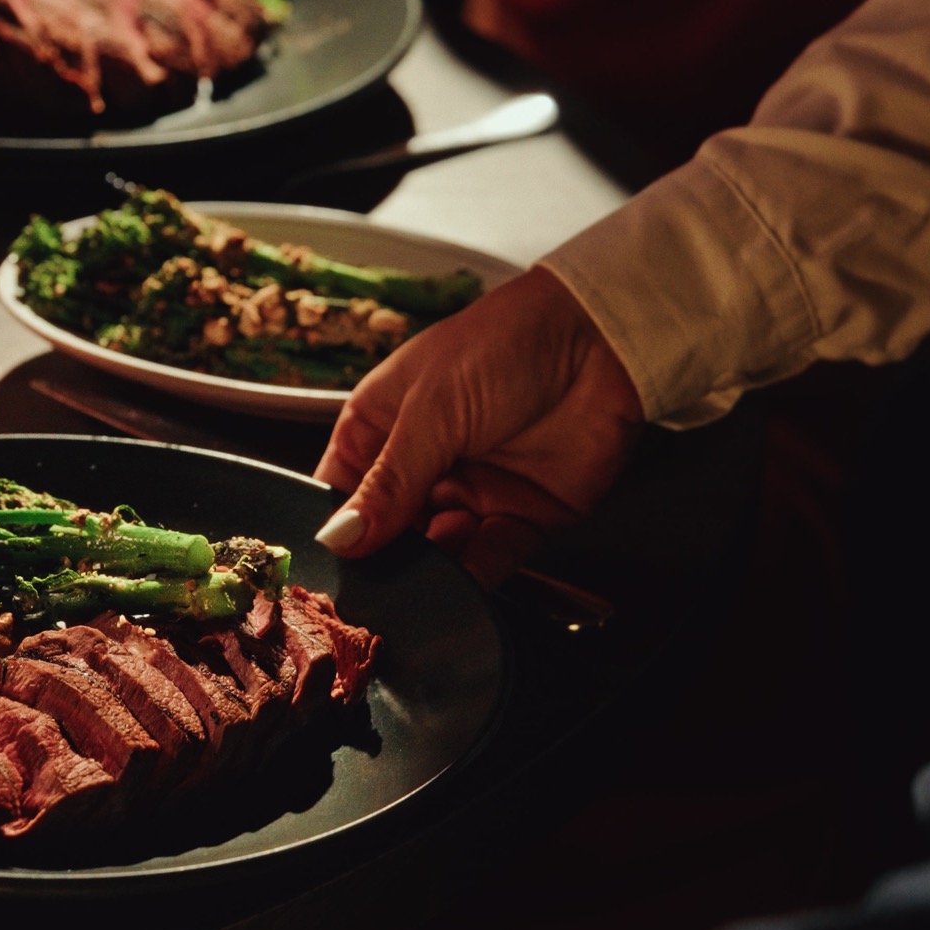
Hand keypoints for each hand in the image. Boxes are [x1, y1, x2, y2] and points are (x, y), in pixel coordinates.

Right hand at [312, 266, 644, 585]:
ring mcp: (470, 494)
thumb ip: (389, 482)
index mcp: (381, 430)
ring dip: (428, 573)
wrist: (601, 337)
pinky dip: (475, 576)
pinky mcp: (521, 517)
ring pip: (436, 556)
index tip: (328, 568)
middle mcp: (420, 468)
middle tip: (373, 591)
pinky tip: (463, 579)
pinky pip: (489, 560)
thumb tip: (337, 539)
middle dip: (382, 562)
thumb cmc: (501, 346)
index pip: (341, 495)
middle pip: (386, 535)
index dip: (335, 532)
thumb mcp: (430, 410)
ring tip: (424, 578)